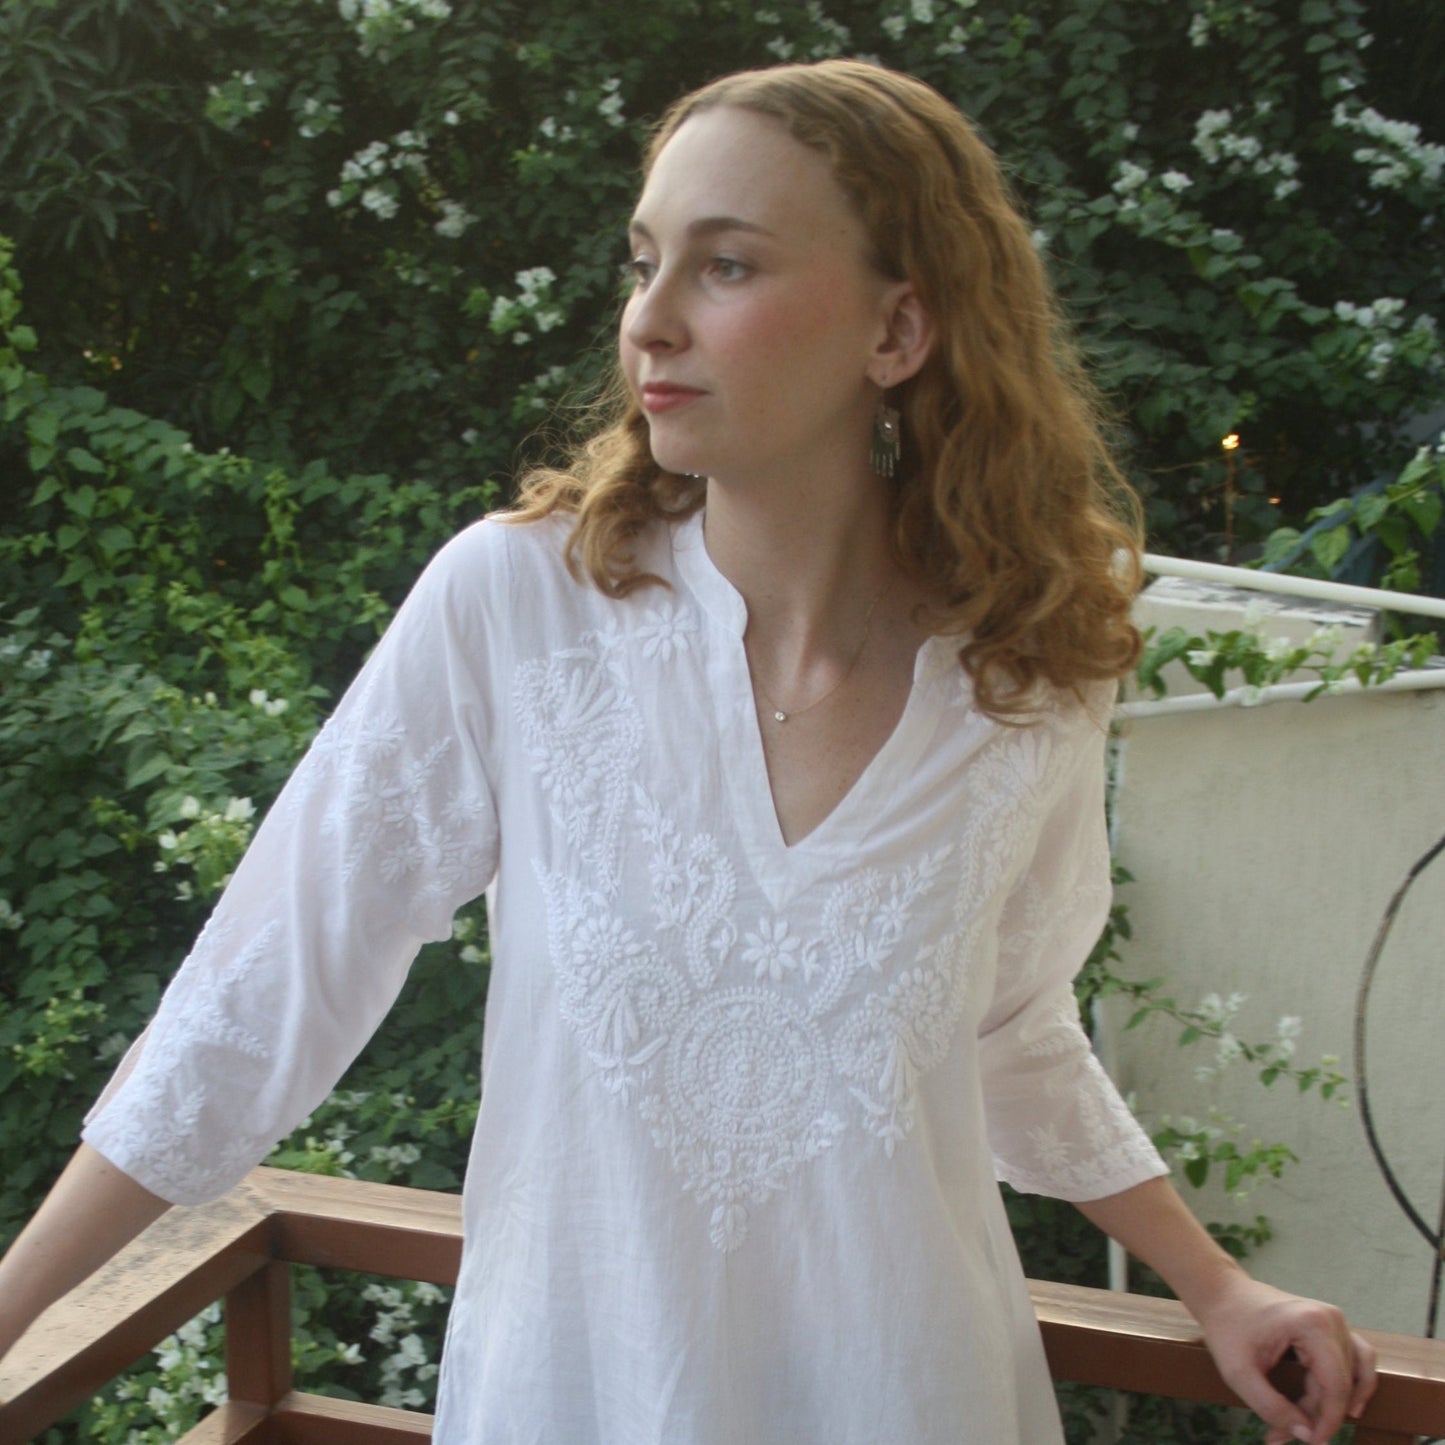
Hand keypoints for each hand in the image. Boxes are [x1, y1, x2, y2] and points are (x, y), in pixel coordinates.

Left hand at [1192, 1272, 1376, 1443]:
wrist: (1220, 1292)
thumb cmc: (1226, 1328)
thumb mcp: (1238, 1373)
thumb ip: (1271, 1407)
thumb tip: (1306, 1434)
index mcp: (1312, 1325)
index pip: (1336, 1387)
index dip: (1327, 1422)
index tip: (1312, 1443)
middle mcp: (1331, 1319)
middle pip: (1341, 1383)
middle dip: (1320, 1415)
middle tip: (1286, 1434)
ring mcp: (1333, 1319)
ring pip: (1351, 1374)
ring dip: (1335, 1404)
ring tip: (1313, 1425)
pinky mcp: (1329, 1324)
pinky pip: (1355, 1358)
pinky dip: (1351, 1383)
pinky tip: (1347, 1406)